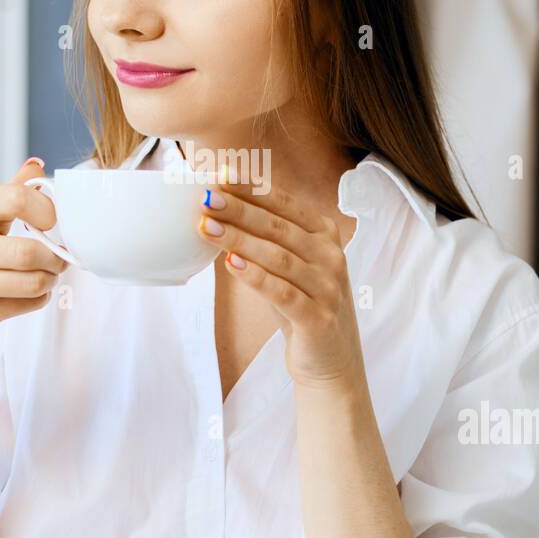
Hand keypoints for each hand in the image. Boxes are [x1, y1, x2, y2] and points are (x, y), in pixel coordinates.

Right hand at [0, 159, 66, 365]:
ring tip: (46, 276)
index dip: (46, 211)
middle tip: (58, 259)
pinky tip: (29, 295)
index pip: (15, 199)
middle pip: (27, 250)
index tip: (53, 223)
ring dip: (50, 280)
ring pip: (32, 280)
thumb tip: (37, 165)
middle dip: (55, 257)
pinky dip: (39, 298)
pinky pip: (26, 304)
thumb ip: (4, 195)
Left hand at [197, 177, 364, 388]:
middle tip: (207, 198)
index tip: (220, 176)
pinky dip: (255, 276)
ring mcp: (328, 288)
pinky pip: (282, 292)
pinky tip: (230, 263)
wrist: (331, 361)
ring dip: (239, 240)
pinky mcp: (318, 318)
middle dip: (240, 210)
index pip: (285, 205)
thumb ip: (268, 239)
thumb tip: (221, 208)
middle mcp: (331, 257)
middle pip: (279, 227)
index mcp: (325, 235)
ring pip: (278, 257)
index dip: (252, 190)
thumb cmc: (302, 305)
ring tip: (207, 227)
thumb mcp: (290, 266)